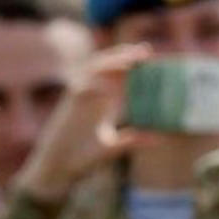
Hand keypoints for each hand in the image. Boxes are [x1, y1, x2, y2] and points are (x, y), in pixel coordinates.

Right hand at [14, 45, 152, 201]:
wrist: (60, 167)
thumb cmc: (84, 157)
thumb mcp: (113, 147)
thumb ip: (133, 140)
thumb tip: (159, 139)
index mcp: (106, 102)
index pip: (120, 76)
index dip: (134, 64)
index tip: (152, 58)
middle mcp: (94, 95)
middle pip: (109, 66)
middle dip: (125, 56)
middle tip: (146, 51)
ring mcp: (81, 97)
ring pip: (94, 71)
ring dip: (111, 63)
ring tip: (129, 59)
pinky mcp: (69, 105)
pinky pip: (80, 87)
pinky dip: (93, 82)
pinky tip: (108, 82)